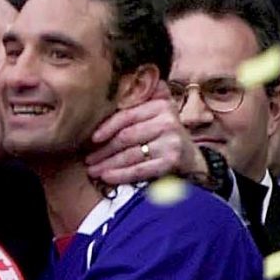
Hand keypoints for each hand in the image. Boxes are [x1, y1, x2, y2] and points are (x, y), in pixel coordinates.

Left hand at [85, 82, 207, 184]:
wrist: (191, 157)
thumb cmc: (164, 135)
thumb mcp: (156, 114)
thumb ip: (137, 105)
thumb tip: (101, 102)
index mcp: (160, 104)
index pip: (127, 116)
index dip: (107, 127)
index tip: (92, 139)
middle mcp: (167, 121)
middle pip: (126, 137)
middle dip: (104, 150)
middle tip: (88, 159)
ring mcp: (170, 142)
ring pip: (130, 154)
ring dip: (108, 164)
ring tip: (93, 170)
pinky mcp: (171, 162)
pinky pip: (139, 170)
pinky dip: (121, 175)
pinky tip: (107, 177)